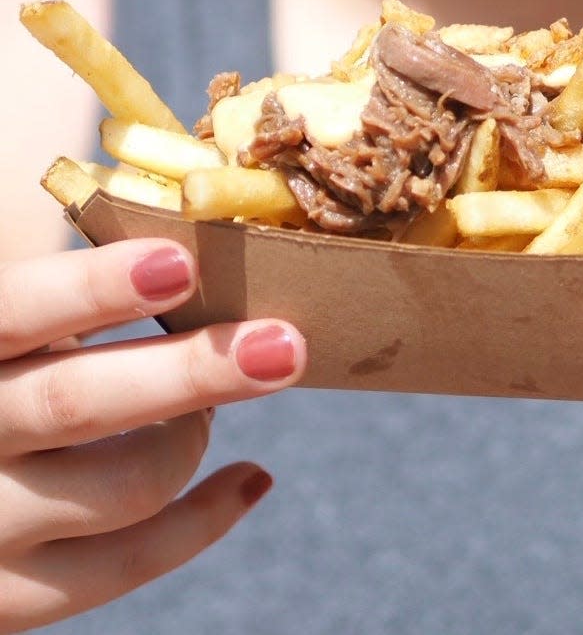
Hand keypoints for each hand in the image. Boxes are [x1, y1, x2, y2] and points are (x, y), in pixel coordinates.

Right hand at [0, 239, 305, 632]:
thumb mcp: (5, 329)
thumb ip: (50, 304)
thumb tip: (182, 255)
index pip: (9, 315)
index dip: (90, 290)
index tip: (180, 262)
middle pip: (76, 406)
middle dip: (190, 371)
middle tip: (285, 344)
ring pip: (123, 488)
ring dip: (195, 434)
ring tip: (225, 395)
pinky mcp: (11, 599)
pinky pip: (126, 566)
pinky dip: (204, 520)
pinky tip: (251, 477)